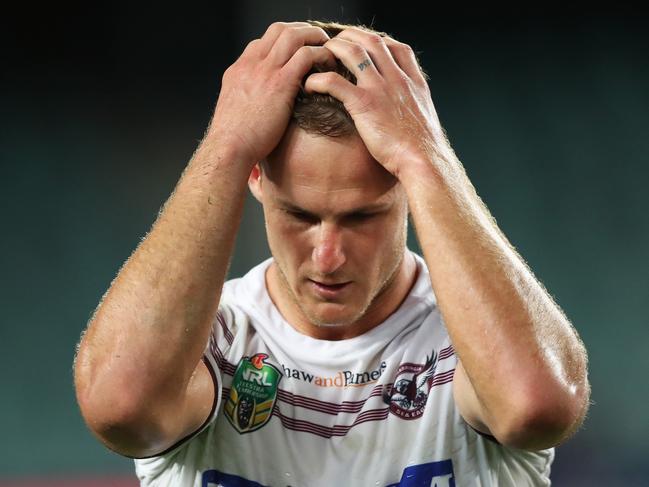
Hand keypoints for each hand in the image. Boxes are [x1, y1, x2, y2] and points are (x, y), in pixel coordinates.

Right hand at [207, 22, 335, 164]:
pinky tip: (330, 67)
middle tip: (318, 43)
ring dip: (314, 38)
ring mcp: (265, 70)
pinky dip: (321, 56)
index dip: (284, 42)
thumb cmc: (234, 140)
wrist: (229, 148)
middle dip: (302, 31)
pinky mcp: (280, 83)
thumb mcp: (236, 111)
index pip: (262, 41)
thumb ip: (249, 99)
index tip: (298, 52)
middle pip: (279, 29)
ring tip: (328, 50)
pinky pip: (306, 56)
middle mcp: (251, 64)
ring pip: (294, 35)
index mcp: (239, 70)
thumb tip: (263, 105)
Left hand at [304, 28, 451, 177]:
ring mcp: (380, 89)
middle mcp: (397, 79)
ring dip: (333, 49)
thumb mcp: (425, 120)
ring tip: (320, 56)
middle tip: (335, 44)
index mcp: (414, 83)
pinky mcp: (364, 104)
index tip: (366, 46)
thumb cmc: (423, 150)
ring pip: (352, 51)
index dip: (380, 42)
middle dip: (351, 36)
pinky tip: (310, 84)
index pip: (398, 48)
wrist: (424, 161)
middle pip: (372, 40)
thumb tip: (406, 113)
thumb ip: (413, 107)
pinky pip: (334, 82)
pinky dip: (318, 79)